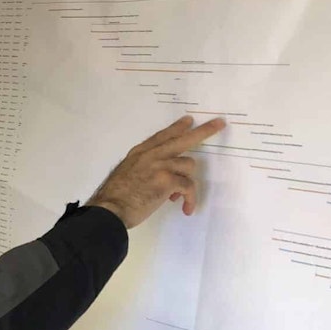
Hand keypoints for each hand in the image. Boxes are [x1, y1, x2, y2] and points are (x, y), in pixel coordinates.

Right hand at [86, 115, 225, 228]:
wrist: (111, 209)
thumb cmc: (115, 197)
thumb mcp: (126, 173)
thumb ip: (143, 168)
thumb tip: (159, 176)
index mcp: (140, 152)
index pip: (163, 135)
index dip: (177, 127)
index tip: (189, 121)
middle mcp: (152, 155)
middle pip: (183, 138)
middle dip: (204, 131)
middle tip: (220, 124)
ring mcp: (161, 166)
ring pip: (189, 166)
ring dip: (187, 182)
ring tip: (178, 197)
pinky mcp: (167, 180)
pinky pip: (188, 187)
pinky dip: (189, 199)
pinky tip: (186, 209)